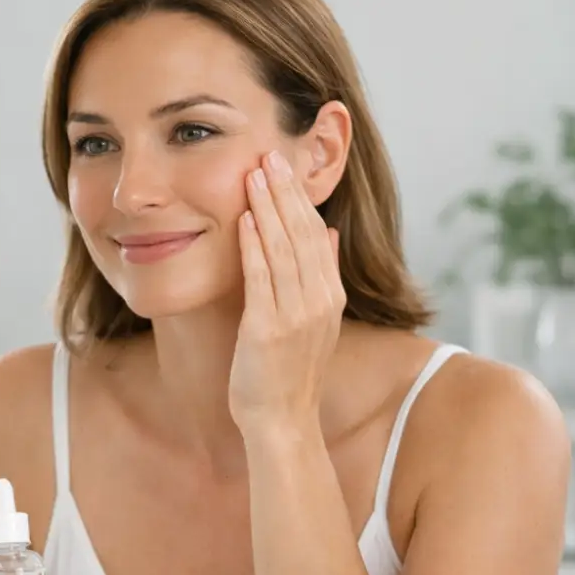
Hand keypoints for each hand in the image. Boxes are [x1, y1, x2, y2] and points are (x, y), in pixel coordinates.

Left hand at [228, 151, 344, 435]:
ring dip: (268, 208)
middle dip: (285, 192)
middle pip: (302, 234)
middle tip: (269, 154)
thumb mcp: (313, 320)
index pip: (314, 234)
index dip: (298, 197)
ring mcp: (296, 316)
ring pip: (283, 250)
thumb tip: (326, 231)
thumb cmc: (287, 372)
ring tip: (255, 173)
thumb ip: (320, 275)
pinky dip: (253, 247)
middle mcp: (319, 301)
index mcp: (330, 296)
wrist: (282, 421)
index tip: (283, 165)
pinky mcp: (268, 330)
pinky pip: (261, 279)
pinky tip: (244, 219)